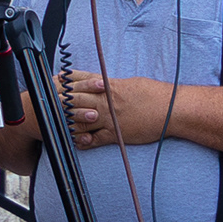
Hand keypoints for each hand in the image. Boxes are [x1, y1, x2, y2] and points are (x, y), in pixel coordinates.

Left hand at [57, 66, 174, 149]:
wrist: (172, 109)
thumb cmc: (155, 94)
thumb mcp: (131, 83)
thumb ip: (114, 85)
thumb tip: (104, 84)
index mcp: (110, 86)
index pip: (83, 81)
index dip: (68, 80)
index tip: (57, 79)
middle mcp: (107, 101)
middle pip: (77, 99)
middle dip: (62, 101)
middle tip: (50, 102)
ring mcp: (110, 118)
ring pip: (82, 120)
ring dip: (69, 122)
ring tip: (57, 123)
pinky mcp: (116, 133)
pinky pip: (95, 139)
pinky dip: (84, 141)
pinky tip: (76, 142)